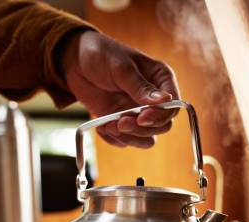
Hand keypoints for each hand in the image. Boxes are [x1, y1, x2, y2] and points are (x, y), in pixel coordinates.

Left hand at [61, 30, 179, 147]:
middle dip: (142, 129)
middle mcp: (153, 99)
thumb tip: (165, 100)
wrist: (74, 61)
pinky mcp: (123, 122)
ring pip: (147, 138)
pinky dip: (115, 139)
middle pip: (162, 126)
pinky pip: (127, 141)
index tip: (142, 117)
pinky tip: (102, 127)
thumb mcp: (121, 68)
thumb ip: (141, 87)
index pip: (174, 105)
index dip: (161, 115)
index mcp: (160, 79)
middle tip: (122, 123)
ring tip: (110, 127)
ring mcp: (138, 113)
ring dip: (130, 137)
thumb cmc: (101, 54)